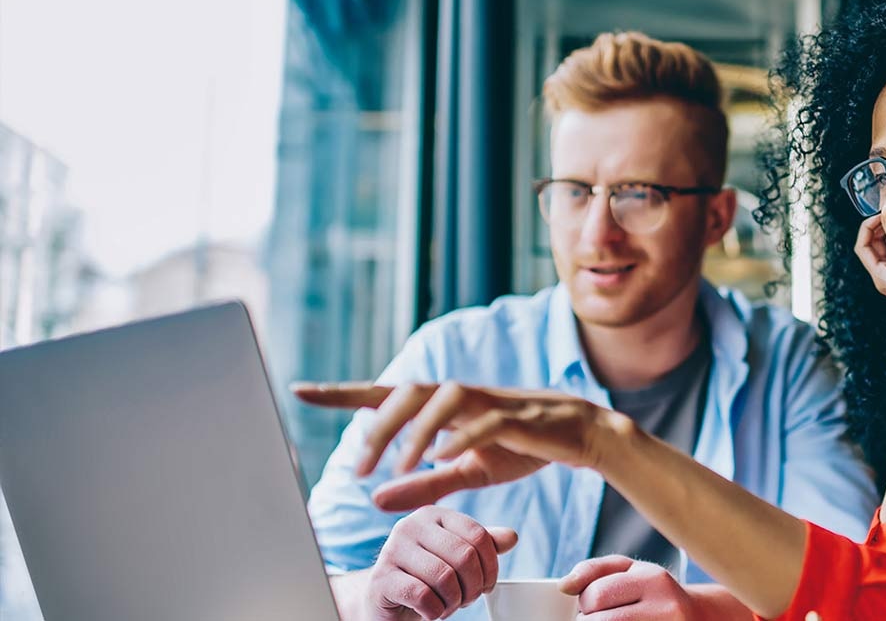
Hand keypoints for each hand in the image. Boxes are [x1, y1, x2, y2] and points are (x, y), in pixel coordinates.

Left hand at [292, 382, 626, 509]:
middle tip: (360, 467)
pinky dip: (459, 436)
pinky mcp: (517, 415)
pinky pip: (483, 420)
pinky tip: (441, 458)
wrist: (580, 436)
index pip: (385, 393)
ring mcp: (489, 401)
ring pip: (443, 398)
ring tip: (400, 466)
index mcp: (443, 405)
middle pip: (408, 391)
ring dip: (416, 430)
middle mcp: (460, 395)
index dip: (342, 392)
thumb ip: (423, 484)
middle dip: (378, 426)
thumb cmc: (522, 447)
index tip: (301, 390)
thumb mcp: (467, 473)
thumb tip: (375, 499)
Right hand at [364, 506, 517, 620]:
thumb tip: (512, 536)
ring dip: (454, 601)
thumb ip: (481, 546)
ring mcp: (391, 550)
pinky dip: (434, 611)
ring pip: (444, 577)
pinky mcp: (381, 579)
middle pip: (464, 556)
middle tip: (466, 600)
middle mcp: (410, 526)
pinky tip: (430, 612)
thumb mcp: (456, 559)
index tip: (487, 585)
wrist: (386, 601)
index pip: (478, 535)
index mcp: (433, 515)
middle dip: (473, 587)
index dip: (491, 567)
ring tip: (447, 605)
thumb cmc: (425, 578)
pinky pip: (423, 596)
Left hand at [560, 556, 699, 619]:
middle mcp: (666, 609)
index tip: (594, 605)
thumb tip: (564, 586)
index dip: (586, 603)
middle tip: (600, 618)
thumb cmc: (653, 592)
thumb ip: (593, 570)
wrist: (696, 618)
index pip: (596, 595)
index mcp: (654, 581)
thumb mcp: (629, 570)